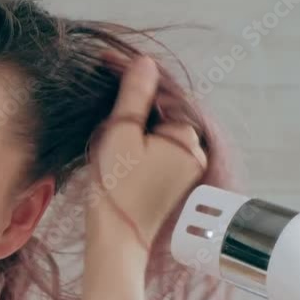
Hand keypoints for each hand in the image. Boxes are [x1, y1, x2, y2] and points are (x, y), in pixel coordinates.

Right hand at [87, 52, 207, 247]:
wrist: (116, 237)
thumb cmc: (117, 187)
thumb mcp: (122, 133)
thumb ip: (135, 96)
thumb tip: (146, 62)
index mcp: (187, 138)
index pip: (163, 95)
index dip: (136, 80)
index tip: (107, 65)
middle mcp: (195, 153)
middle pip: (163, 113)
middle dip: (136, 103)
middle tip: (103, 101)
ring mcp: (186, 169)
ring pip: (160, 132)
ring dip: (137, 123)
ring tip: (108, 126)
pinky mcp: (173, 182)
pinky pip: (159, 150)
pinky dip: (141, 142)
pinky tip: (119, 146)